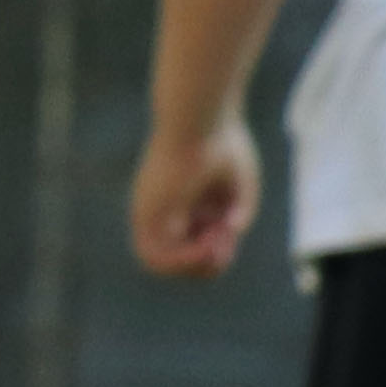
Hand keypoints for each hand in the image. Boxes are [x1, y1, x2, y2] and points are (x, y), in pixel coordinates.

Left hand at [127, 117, 258, 279]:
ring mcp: (151, 212)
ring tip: (215, 246)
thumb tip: (226, 240)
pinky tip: (206, 247)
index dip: (215, 252)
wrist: (203, 119)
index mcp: (184, 202)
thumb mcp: (240, 188)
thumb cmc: (225, 144)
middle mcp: (163, 210)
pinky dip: (184, 262)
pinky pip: (153, 256)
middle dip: (208, 263)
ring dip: (195, 267)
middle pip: (179, 258)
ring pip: (161, 264)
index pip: (193, 246)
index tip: (231, 233)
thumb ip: (236, 219)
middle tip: (225, 243)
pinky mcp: (145, 213)